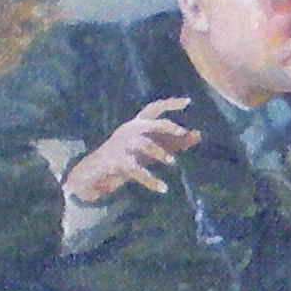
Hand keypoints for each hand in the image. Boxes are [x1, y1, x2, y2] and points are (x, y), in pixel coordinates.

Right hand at [65, 96, 199, 201]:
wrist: (91, 174)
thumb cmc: (125, 158)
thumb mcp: (150, 150)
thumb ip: (174, 142)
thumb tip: (200, 135)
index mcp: (135, 125)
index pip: (153, 108)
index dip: (170, 104)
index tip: (188, 101)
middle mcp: (128, 131)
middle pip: (149, 122)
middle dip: (166, 126)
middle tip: (182, 132)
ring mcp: (121, 146)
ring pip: (143, 144)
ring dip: (159, 152)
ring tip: (173, 163)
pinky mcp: (117, 162)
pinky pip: (137, 171)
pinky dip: (150, 180)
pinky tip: (163, 188)